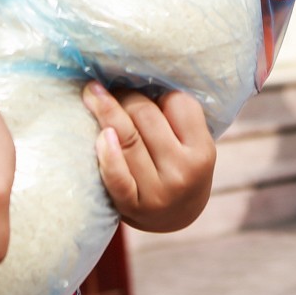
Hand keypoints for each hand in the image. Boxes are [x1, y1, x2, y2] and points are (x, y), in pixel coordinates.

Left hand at [83, 81, 215, 233]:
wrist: (175, 217)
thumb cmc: (181, 166)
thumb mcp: (194, 142)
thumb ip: (176, 114)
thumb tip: (136, 76)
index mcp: (203, 151)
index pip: (176, 102)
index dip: (160, 94)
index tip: (149, 92)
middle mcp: (183, 172)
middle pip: (144, 115)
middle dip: (126, 96)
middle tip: (114, 89)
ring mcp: (157, 192)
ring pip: (126, 137)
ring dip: (106, 110)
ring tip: (92, 92)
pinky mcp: (131, 207)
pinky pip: (116, 176)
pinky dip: (107, 154)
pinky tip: (100, 134)